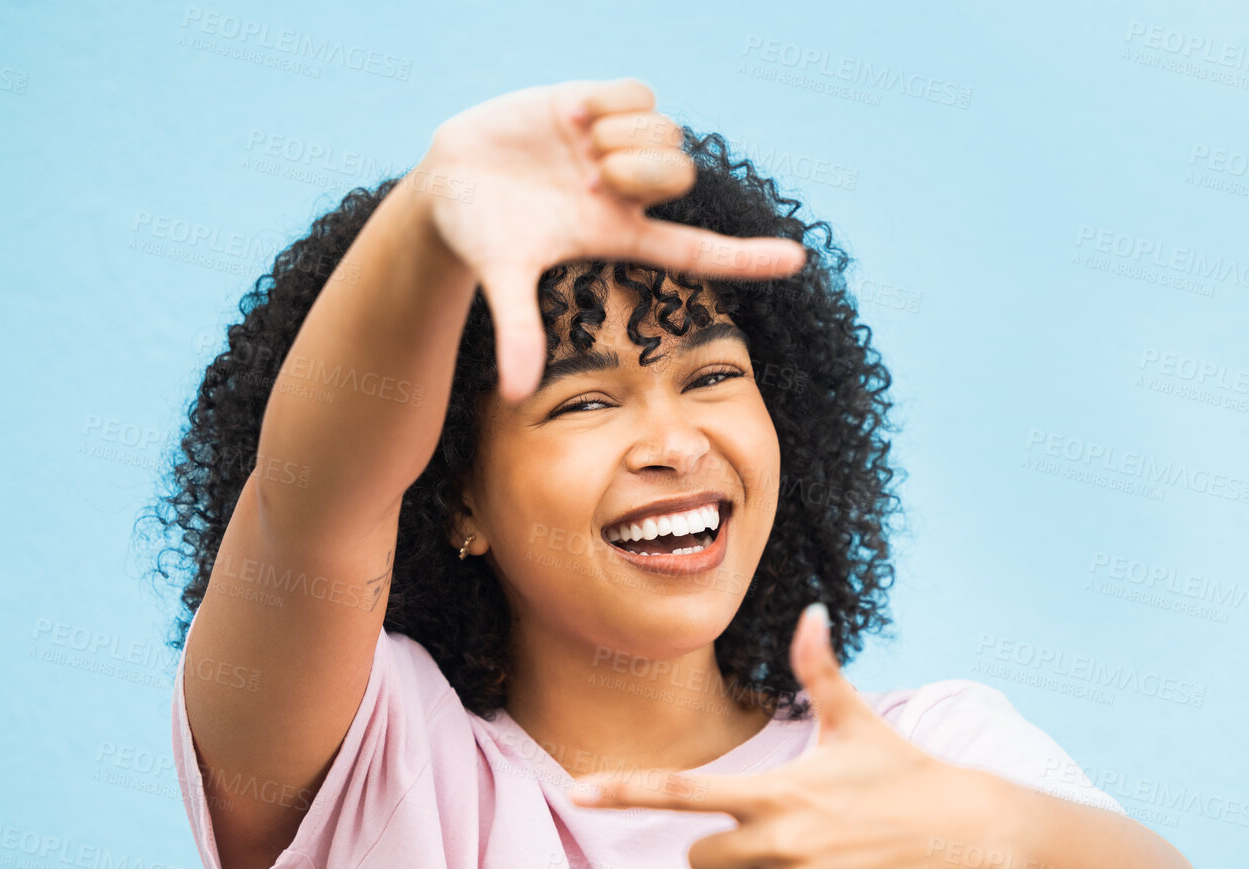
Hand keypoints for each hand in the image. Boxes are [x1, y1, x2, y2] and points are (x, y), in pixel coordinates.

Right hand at [417, 78, 807, 401]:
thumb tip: (516, 395)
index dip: (747, 256)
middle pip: (682, 176)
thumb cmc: (479, 237)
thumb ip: (517, 331)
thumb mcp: (502, 277)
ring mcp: (615, 147)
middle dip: (645, 172)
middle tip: (593, 178)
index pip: (697, 250)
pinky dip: (610, 102)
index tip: (799, 261)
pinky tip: (571, 117)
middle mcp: (628, 194)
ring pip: (666, 132)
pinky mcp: (597, 105)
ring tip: (577, 147)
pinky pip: (638, 94)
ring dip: (625, 137)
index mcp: (619, 236)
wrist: (448, 183)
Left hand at [568, 604, 997, 868]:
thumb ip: (819, 670)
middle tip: (775, 826)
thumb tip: (811, 612)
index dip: (624, 792)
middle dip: (722, 846)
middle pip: (698, 858)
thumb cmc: (898, 769)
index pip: (679, 792)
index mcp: (772, 789)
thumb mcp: (854, 720)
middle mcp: (776, 839)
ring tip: (815, 848)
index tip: (576, 793)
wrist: (962, 830)